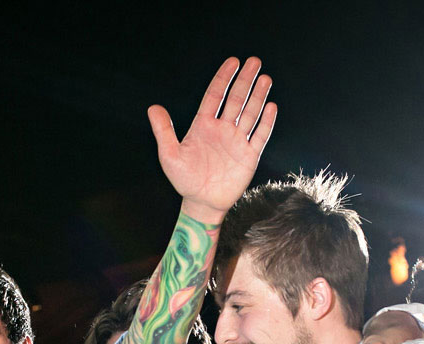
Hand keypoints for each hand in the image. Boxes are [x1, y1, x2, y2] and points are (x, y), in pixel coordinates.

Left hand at [150, 57, 276, 222]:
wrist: (202, 203)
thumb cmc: (184, 179)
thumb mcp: (169, 155)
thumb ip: (163, 131)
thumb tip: (153, 107)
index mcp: (203, 125)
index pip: (215, 95)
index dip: (223, 78)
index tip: (233, 61)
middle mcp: (222, 129)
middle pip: (235, 99)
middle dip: (245, 80)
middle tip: (254, 61)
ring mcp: (237, 141)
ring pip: (250, 113)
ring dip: (258, 96)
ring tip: (265, 78)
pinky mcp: (249, 155)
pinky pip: (259, 136)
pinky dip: (266, 122)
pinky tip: (271, 107)